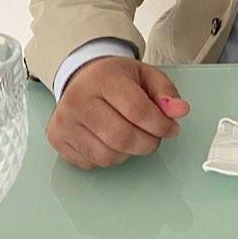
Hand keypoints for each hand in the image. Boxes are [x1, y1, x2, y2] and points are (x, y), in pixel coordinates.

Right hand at [46, 56, 190, 169]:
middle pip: (122, 137)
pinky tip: (112, 141)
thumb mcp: (146, 75)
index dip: (160, 125)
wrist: (82, 76)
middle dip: (148, 143)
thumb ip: (165, 92)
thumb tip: (181, 111)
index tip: (172, 129)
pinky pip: (91, 163)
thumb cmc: (117, 78)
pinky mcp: (57, 140)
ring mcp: (64, 122)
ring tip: (135, 137)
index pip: (137, 110)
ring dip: (129, 153)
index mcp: (104, 78)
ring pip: (107, 156)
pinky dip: (110, 157)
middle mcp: (78, 100)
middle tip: (156, 138)